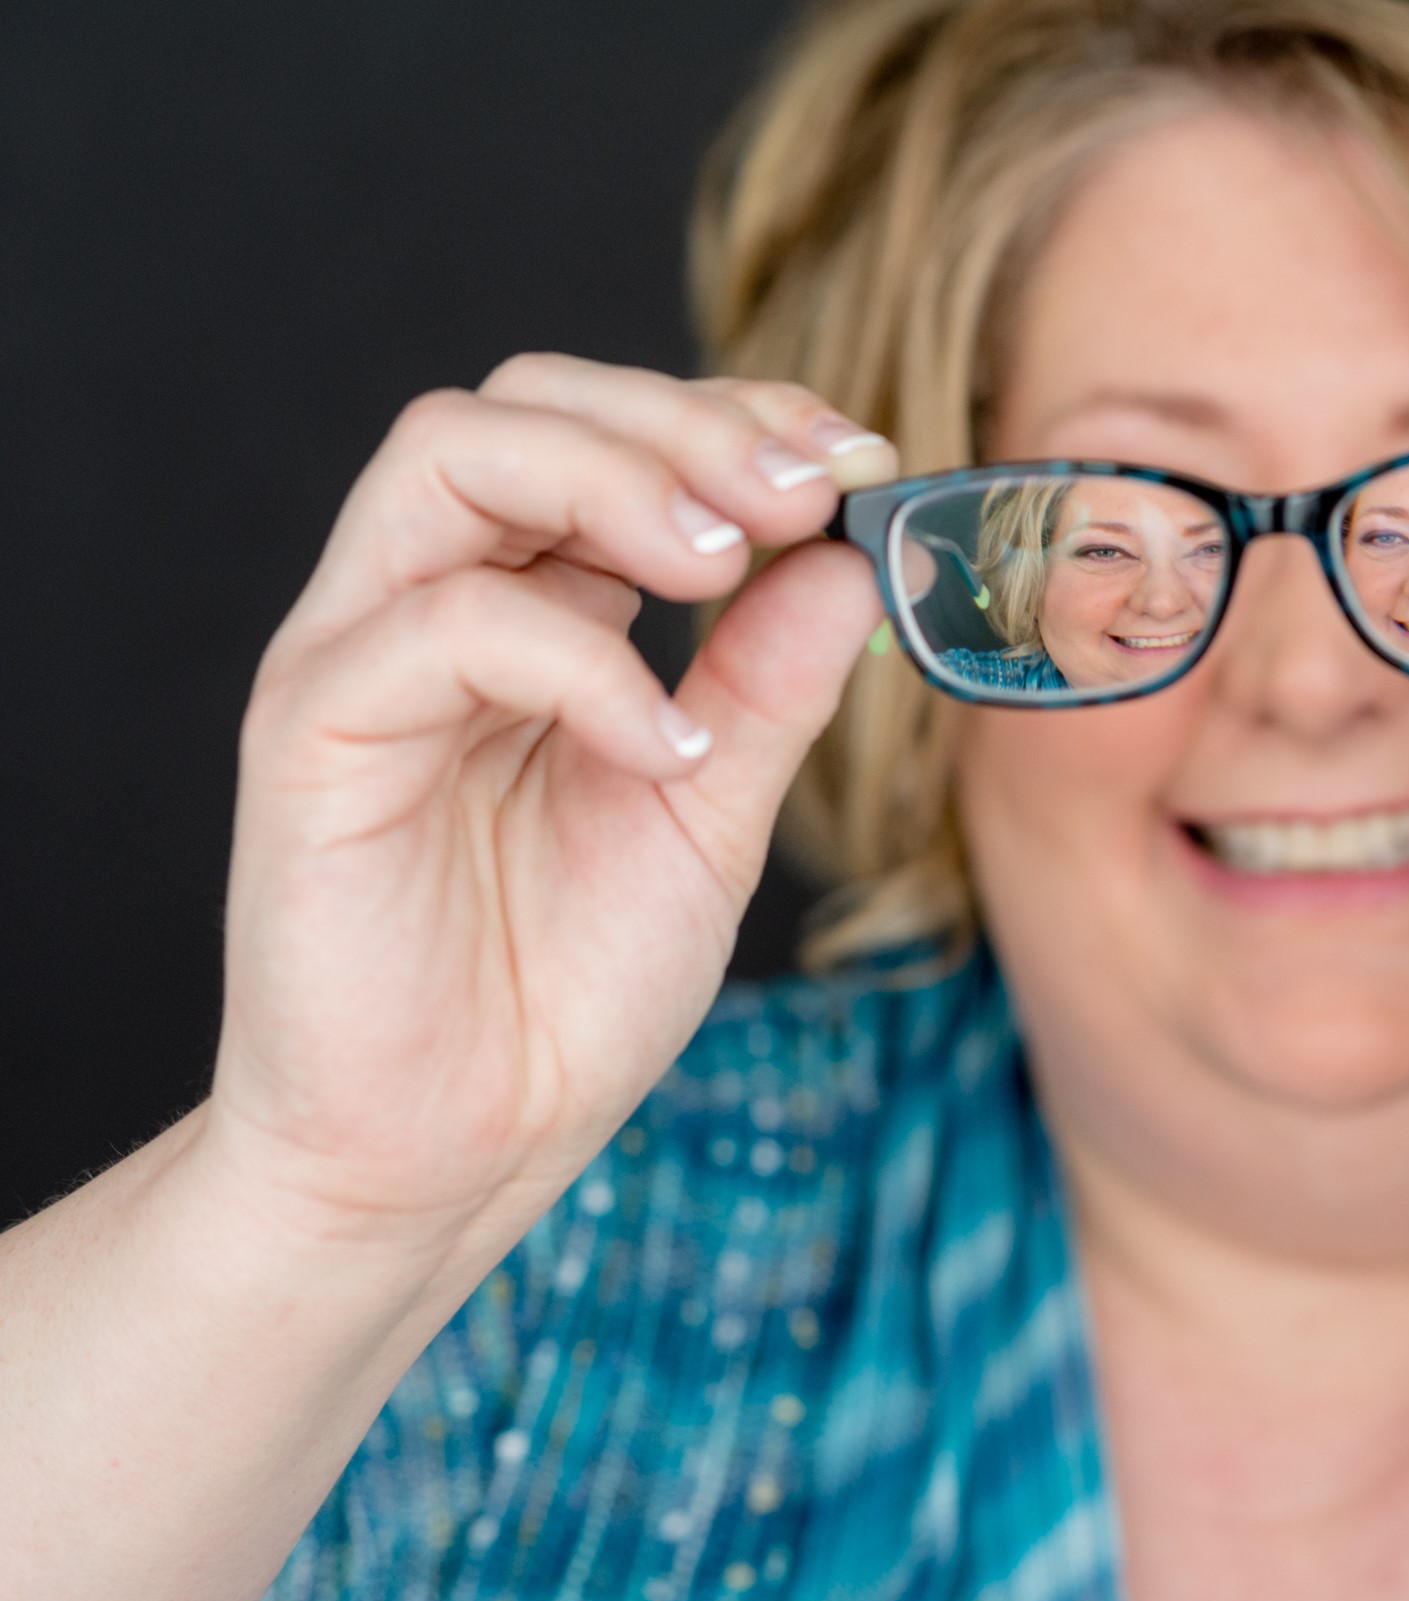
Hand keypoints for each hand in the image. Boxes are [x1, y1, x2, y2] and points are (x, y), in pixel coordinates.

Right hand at [204, 354, 889, 1246]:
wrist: (454, 1153)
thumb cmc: (565, 991)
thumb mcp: (710, 816)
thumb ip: (769, 684)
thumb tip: (849, 560)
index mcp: (531, 612)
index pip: (610, 437)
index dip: (735, 420)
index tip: (860, 465)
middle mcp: (433, 606)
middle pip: (524, 406)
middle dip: (682, 422)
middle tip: (806, 490)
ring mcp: (364, 659)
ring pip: (450, 458)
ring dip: (614, 480)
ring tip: (729, 561)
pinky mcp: (315, 736)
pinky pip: (438, 629)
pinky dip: (580, 663)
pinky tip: (669, 743)